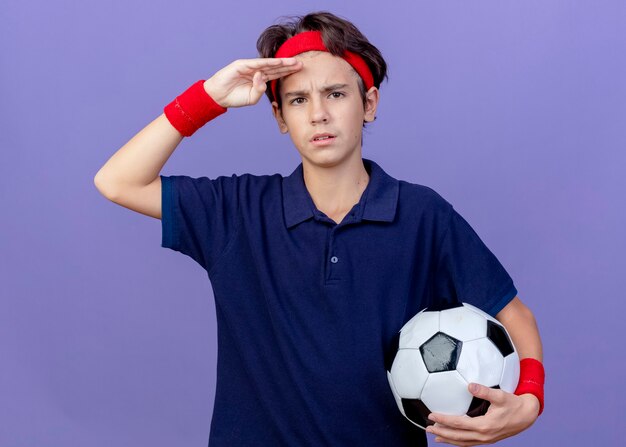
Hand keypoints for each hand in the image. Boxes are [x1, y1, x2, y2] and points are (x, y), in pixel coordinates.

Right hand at [203, 58, 302, 107]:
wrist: (218, 96)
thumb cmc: (234, 97)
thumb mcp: (251, 98)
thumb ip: (259, 90)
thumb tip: (262, 77)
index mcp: (260, 79)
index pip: (276, 74)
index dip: (288, 72)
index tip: (299, 71)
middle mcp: (256, 71)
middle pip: (276, 67)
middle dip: (288, 66)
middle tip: (301, 64)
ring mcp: (249, 67)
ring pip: (268, 64)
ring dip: (282, 62)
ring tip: (293, 61)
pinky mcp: (242, 65)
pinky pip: (257, 63)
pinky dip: (268, 62)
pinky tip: (278, 62)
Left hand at [425, 383, 539, 445]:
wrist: (527, 415)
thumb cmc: (513, 404)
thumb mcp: (500, 395)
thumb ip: (484, 391)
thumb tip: (469, 385)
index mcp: (484, 425)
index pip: (458, 424)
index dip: (444, 420)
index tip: (432, 415)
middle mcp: (483, 436)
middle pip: (457, 437)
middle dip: (441, 433)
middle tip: (427, 428)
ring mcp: (486, 439)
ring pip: (463, 442)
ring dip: (448, 439)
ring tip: (435, 436)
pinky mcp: (488, 439)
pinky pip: (469, 442)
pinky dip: (458, 441)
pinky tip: (451, 438)